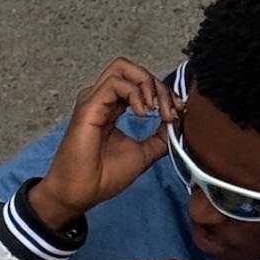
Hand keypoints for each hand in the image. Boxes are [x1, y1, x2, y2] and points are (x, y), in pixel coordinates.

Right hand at [29, 57, 182, 230]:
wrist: (82, 192)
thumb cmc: (103, 176)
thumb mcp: (143, 154)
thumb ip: (159, 138)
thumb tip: (177, 123)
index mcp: (112, 106)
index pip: (139, 83)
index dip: (162, 92)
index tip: (177, 112)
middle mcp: (101, 98)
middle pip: (132, 69)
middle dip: (157, 85)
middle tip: (169, 110)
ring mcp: (94, 99)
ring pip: (123, 67)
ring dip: (147, 84)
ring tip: (155, 109)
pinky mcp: (89, 105)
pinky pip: (115, 83)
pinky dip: (135, 93)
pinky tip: (142, 113)